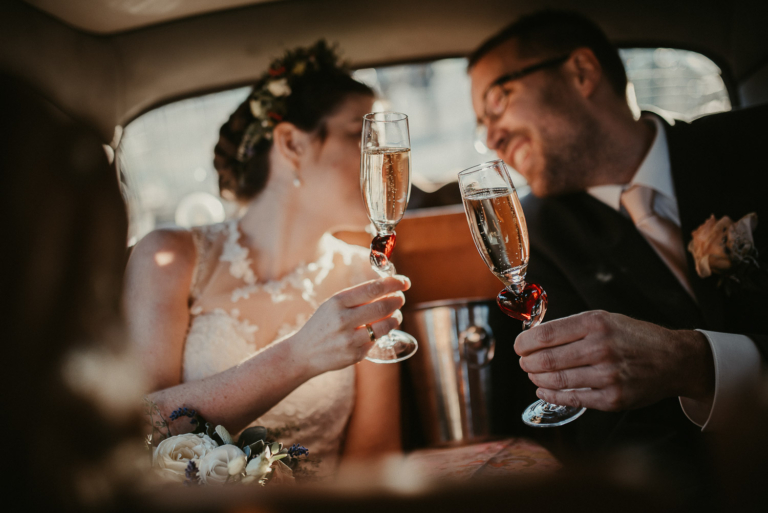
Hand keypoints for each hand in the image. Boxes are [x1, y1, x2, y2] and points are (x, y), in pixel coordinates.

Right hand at [293, 276, 409, 375]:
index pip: (373, 288)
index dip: (393, 283)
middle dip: (397, 300)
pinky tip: (378, 330)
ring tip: (395, 314)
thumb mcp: (332, 305)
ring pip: (385, 326)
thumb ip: (357, 297)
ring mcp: (350, 339)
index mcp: (337, 302)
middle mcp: (343, 320)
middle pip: (382, 307)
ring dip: (396, 318)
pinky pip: (377, 341)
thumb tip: (388, 289)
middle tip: (400, 298)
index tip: (404, 282)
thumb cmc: (322, 324)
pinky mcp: (355, 355)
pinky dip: (382, 333)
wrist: (303, 353)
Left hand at [514, 311, 714, 410]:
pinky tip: (545, 391)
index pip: (545, 335)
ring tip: (534, 375)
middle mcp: (601, 348)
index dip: (524, 343)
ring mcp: (608, 376)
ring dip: (537, 380)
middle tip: (524, 363)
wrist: (673, 359)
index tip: (518, 346)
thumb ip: (571, 328)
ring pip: (556, 381)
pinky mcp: (613, 398)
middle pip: (545, 360)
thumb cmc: (634, 337)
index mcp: (595, 323)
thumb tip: (534, 338)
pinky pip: (572, 399)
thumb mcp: (604, 319)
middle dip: (527, 363)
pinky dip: (552, 396)